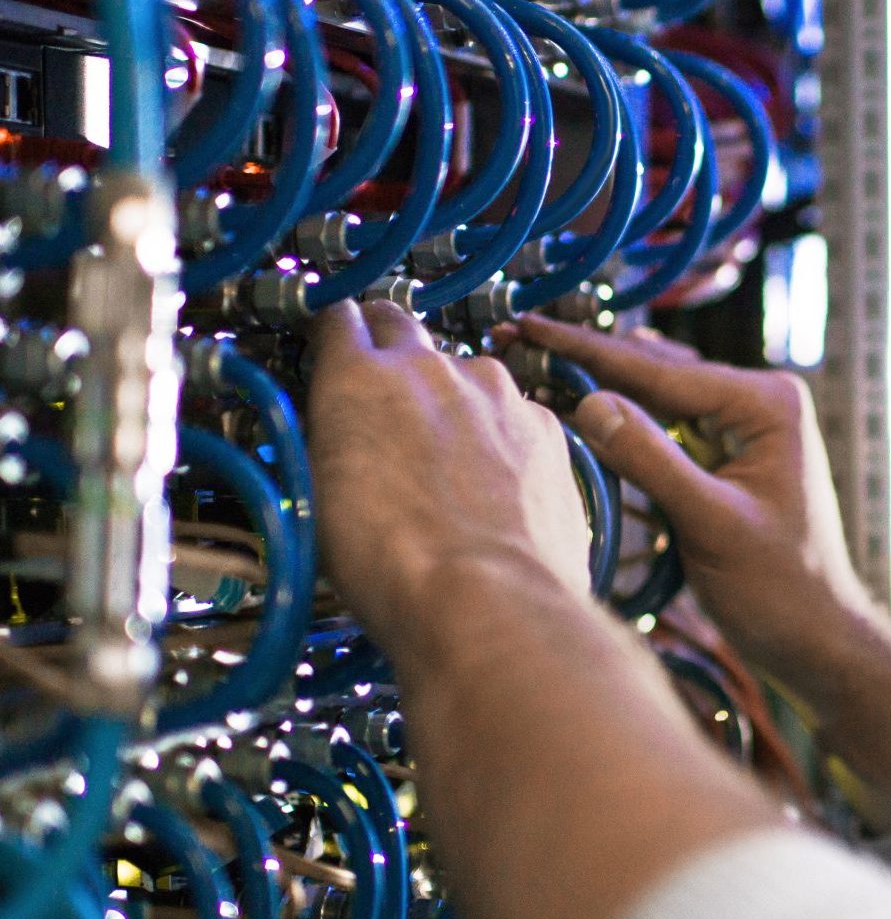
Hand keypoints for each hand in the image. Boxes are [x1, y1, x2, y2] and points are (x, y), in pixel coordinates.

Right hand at [307, 303, 590, 649]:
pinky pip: (514, 415)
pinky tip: (498, 486)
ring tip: (449, 461)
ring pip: (464, 374)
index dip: (332, 331)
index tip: (332, 347)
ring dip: (451, 399)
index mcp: (359, 378)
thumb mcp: (318, 502)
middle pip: (400, 325)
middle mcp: (429, 368)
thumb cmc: (389, 565)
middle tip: (381, 387)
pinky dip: (502, 437)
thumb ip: (329, 444)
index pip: (337, 317)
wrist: (486, 601)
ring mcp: (494, 392)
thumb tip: (334, 434)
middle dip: (387, 345)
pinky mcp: (543, 426)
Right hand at [499, 313, 871, 692]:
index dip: (587, 351)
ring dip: (600, 390)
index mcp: (766, 403)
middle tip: (520, 338)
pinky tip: (582, 412)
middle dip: (586, 362)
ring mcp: (741, 430)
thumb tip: (590, 404)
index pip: (660, 370)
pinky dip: (622, 426)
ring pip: (654, 398)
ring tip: (537, 366)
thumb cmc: (782, 589)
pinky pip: (663, 431)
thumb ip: (651, 461)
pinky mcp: (725, 459)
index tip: (532, 327)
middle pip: (654, 374)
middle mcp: (757, 403)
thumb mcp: (710, 523)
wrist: (817, 641)